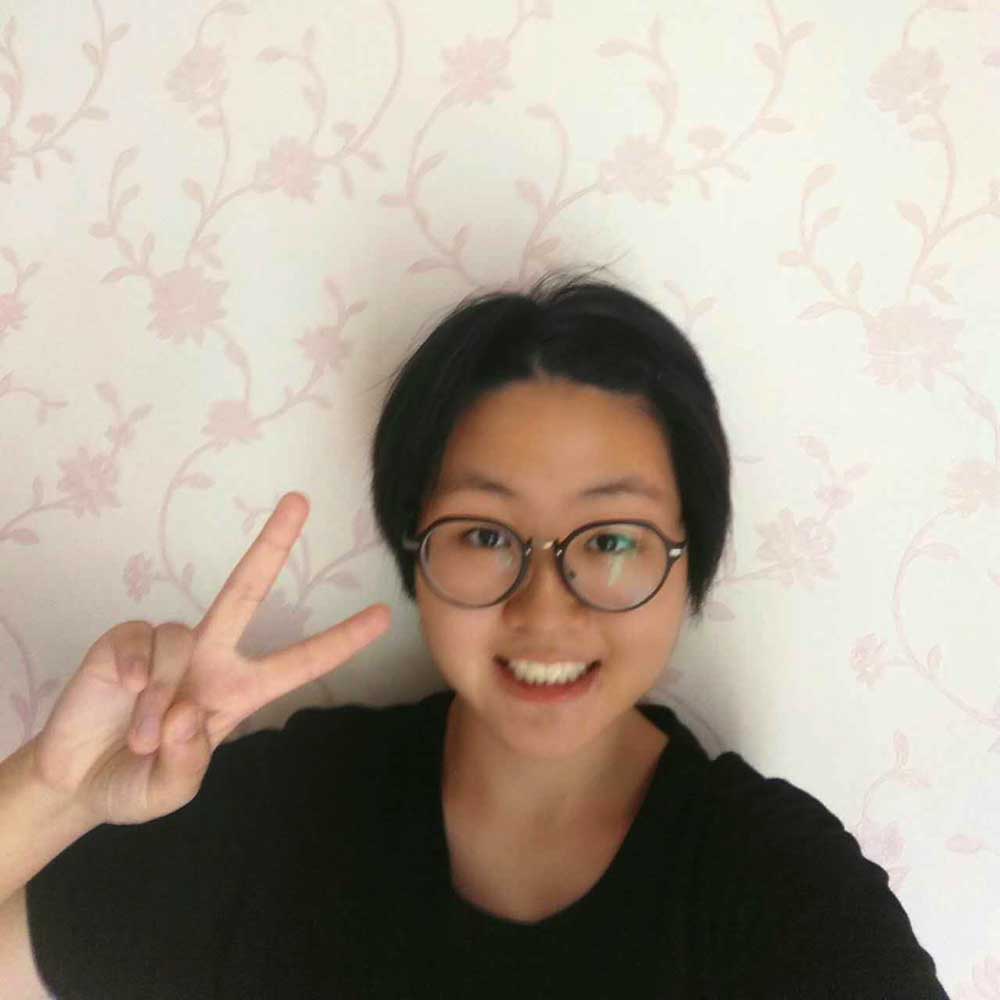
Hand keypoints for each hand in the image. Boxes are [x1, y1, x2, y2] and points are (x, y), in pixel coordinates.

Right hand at [31, 492, 390, 825]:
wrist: (75, 782)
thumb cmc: (136, 782)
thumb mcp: (169, 792)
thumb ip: (186, 764)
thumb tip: (189, 712)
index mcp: (238, 692)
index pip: (300, 663)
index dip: (341, 640)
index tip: (383, 615)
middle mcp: (210, 657)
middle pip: (247, 590)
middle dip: (271, 544)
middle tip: (300, 499)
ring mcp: (169, 645)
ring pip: (182, 641)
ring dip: (160, 700)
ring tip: (141, 738)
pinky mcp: (126, 640)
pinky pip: (143, 640)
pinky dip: (137, 671)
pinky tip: (125, 694)